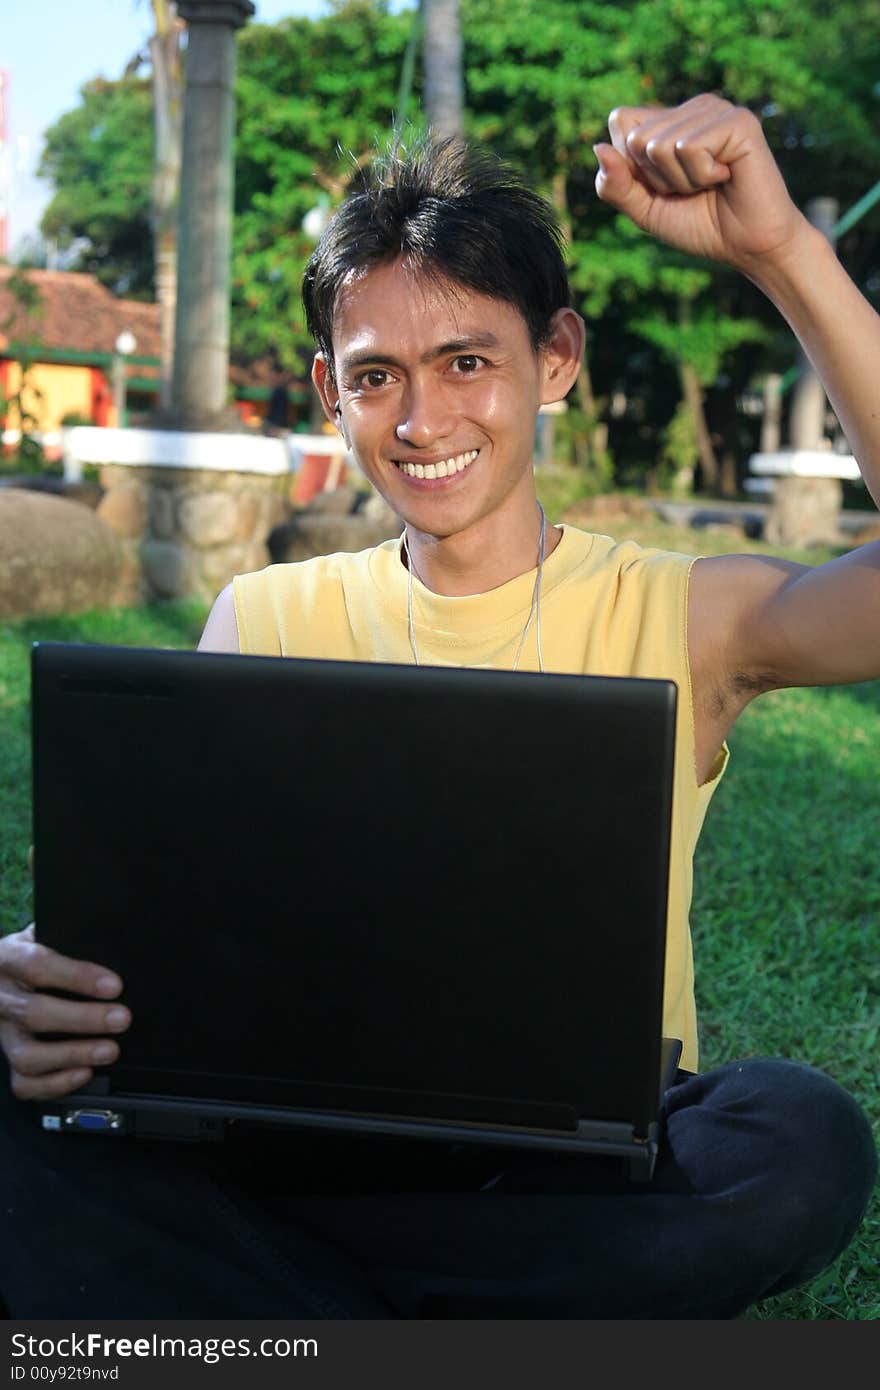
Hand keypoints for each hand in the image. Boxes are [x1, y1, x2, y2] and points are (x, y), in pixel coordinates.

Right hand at [0, 925, 130, 1099]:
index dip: (76, 977)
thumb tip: (112, 942)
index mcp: (8, 958)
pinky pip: (23, 1083)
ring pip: (26, 1055)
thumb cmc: (37, 954)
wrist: (4, 974)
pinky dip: (55, 1084)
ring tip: (110, 1050)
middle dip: (82, 1019)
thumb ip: (70, 938)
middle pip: (33, 1013)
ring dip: (72, 1055)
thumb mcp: (47, 933)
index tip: (114, 985)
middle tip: (121, 1019)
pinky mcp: (8, 1060)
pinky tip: (84, 1072)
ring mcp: (2, 1033)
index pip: (36, 966)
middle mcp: (0, 998)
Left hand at [594, 94, 810, 276]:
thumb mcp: (645, 210)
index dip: (632, 166)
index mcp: (669, 120)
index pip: (619, 121)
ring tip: (712, 183)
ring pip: (660, 145)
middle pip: (636, 138)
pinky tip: (727, 176)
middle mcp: (691, 107)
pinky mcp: (737, 120)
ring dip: (682, 180)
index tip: (665, 185)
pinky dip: (702, 175)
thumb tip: (597, 148)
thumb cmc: (700, 225)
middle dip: (657, 178)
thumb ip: (615, 185)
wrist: (747, 246)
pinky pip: (689, 148)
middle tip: (693, 188)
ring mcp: (715, 109)